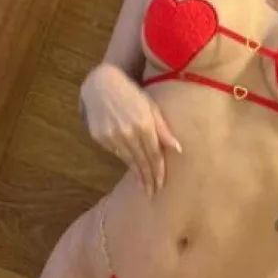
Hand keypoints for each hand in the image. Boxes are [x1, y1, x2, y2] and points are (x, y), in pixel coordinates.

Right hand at [80, 64, 181, 195]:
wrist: (102, 84)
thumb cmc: (132, 95)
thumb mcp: (151, 107)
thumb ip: (163, 129)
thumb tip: (178, 149)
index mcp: (144, 124)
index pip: (154, 155)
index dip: (158, 171)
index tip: (161, 185)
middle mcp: (128, 132)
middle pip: (141, 161)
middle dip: (148, 179)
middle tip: (152, 193)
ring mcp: (112, 135)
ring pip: (127, 160)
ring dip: (136, 174)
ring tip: (143, 186)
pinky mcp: (99, 136)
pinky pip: (115, 153)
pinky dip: (124, 161)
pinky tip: (130, 168)